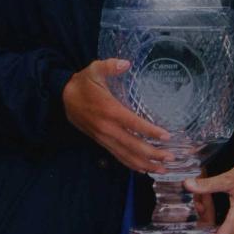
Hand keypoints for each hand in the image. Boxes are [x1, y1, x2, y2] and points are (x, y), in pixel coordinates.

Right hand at [63, 59, 172, 173]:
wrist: (62, 98)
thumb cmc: (83, 83)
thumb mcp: (94, 69)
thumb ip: (110, 65)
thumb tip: (126, 63)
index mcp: (109, 110)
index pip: (133, 124)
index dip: (150, 131)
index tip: (166, 136)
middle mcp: (107, 128)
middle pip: (133, 146)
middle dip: (153, 154)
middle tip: (171, 158)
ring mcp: (104, 138)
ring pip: (126, 156)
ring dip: (145, 164)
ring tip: (162, 170)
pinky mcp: (101, 142)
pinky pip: (118, 157)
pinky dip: (132, 165)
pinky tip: (144, 169)